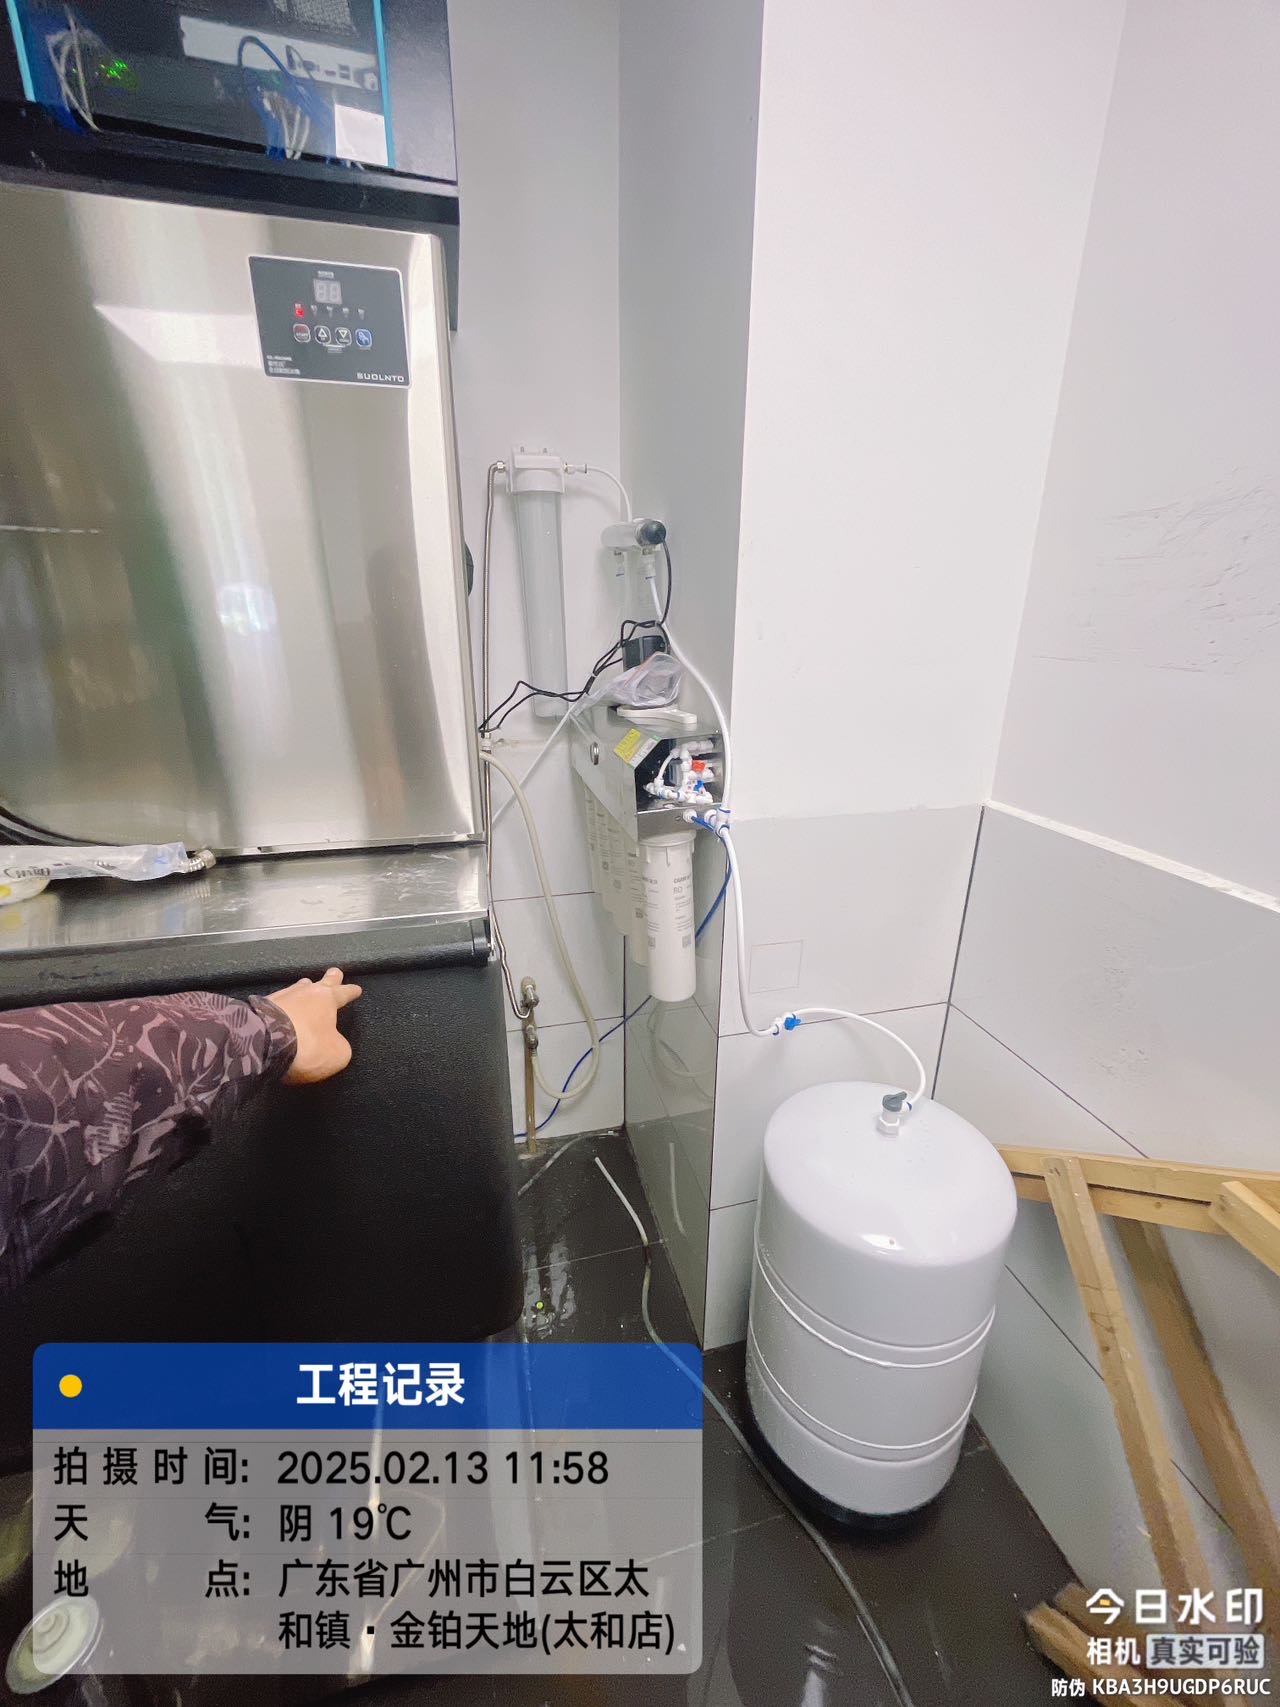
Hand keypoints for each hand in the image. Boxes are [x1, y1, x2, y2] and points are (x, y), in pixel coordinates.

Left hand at [268, 967, 362, 1084]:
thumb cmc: (307, 1046)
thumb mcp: (336, 1054)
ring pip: (297, 988)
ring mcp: (280, 997)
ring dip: (304, 988)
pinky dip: (283, 1006)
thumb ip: (340, 1046)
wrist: (262, 1044)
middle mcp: (305, 993)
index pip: (343, 993)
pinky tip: (281, 1009)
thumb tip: (335, 1043)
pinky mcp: (260, 1007)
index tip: (357, 989)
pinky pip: (277, 1004)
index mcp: (327, 1000)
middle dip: (331, 978)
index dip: (351, 992)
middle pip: (321, 982)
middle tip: (335, 972)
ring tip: (306, 986)